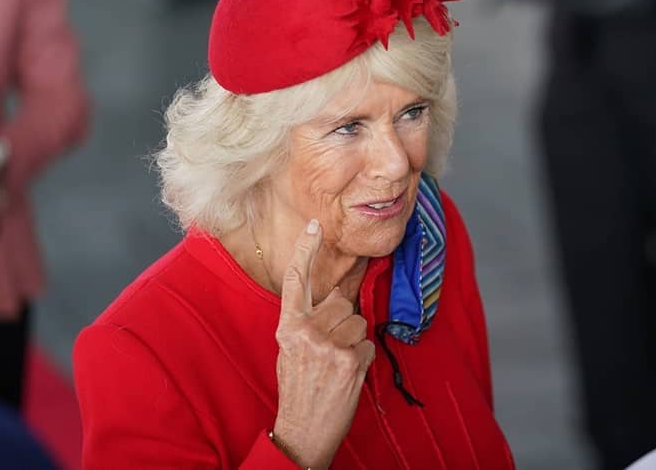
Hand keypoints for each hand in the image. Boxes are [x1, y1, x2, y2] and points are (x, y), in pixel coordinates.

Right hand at [272, 220, 375, 468]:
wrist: (303, 430)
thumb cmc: (299, 389)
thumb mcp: (291, 350)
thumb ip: (307, 323)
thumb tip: (336, 300)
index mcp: (288, 327)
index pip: (296, 281)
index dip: (305, 251)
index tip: (315, 226)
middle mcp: (305, 332)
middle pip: (342, 302)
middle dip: (344, 322)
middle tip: (331, 349)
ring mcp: (328, 346)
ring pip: (359, 323)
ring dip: (355, 343)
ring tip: (337, 365)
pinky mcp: (348, 361)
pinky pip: (368, 345)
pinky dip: (363, 361)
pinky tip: (347, 376)